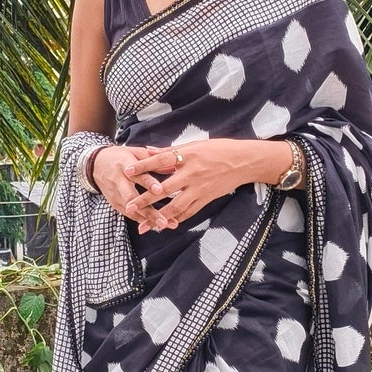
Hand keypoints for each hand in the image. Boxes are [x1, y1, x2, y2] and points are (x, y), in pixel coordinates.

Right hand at [88, 144, 180, 224]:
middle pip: (133, 199)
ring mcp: (116, 195)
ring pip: (132, 210)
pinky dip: (142, 221)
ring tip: (165, 225)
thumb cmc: (120, 157)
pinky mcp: (115, 203)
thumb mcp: (135, 152)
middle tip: (164, 220)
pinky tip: (156, 226)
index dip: (148, 183)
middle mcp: (118, 182)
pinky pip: (129, 214)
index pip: (138, 175)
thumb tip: (173, 165)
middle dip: (149, 211)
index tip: (159, 189)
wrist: (95, 165)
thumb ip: (153, 159)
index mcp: (124, 165)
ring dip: (148, 219)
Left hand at [124, 137, 295, 230]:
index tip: (126, 171)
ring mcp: (200, 189)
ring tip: (144, 225)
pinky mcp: (206, 199)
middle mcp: (192, 174)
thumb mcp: (194, 145)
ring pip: (176, 206)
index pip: (161, 161)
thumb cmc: (219, 149)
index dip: (143, 166)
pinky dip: (176, 219)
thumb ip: (170, 151)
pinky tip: (164, 225)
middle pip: (164, 189)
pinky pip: (189, 212)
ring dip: (159, 217)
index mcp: (188, 157)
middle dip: (146, 199)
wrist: (245, 161)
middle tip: (129, 207)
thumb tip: (148, 151)